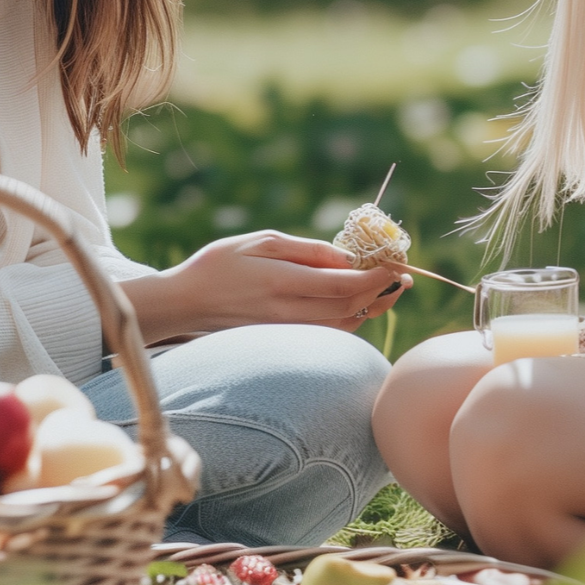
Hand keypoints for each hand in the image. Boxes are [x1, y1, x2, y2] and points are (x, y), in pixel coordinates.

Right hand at [120, 232, 410, 342]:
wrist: (183, 303)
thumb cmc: (219, 264)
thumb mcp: (259, 242)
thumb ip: (305, 250)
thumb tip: (346, 257)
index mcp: (281, 283)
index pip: (344, 285)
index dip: (377, 276)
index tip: (397, 263)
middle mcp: (287, 313)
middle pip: (350, 309)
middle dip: (382, 292)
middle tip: (402, 274)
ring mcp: (285, 332)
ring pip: (342, 326)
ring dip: (371, 308)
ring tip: (390, 288)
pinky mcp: (282, 342)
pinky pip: (327, 334)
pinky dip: (350, 319)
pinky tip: (359, 303)